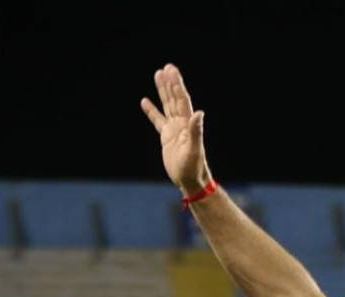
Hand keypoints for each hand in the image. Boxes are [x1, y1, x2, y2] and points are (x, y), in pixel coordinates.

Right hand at [140, 63, 210, 193]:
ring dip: (163, 91)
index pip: (181, 100)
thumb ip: (196, 131)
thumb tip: (199, 113)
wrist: (190, 180)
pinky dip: (152, 111)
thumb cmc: (194, 167)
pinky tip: (145, 101)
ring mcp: (174, 129)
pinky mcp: (167, 137)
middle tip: (167, 67)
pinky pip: (157, 120)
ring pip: (167, 106)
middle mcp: (182, 124)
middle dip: (171, 83)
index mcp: (188, 124)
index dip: (177, 85)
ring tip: (158, 74)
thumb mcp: (194, 150)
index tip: (172, 71)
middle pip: (175, 99)